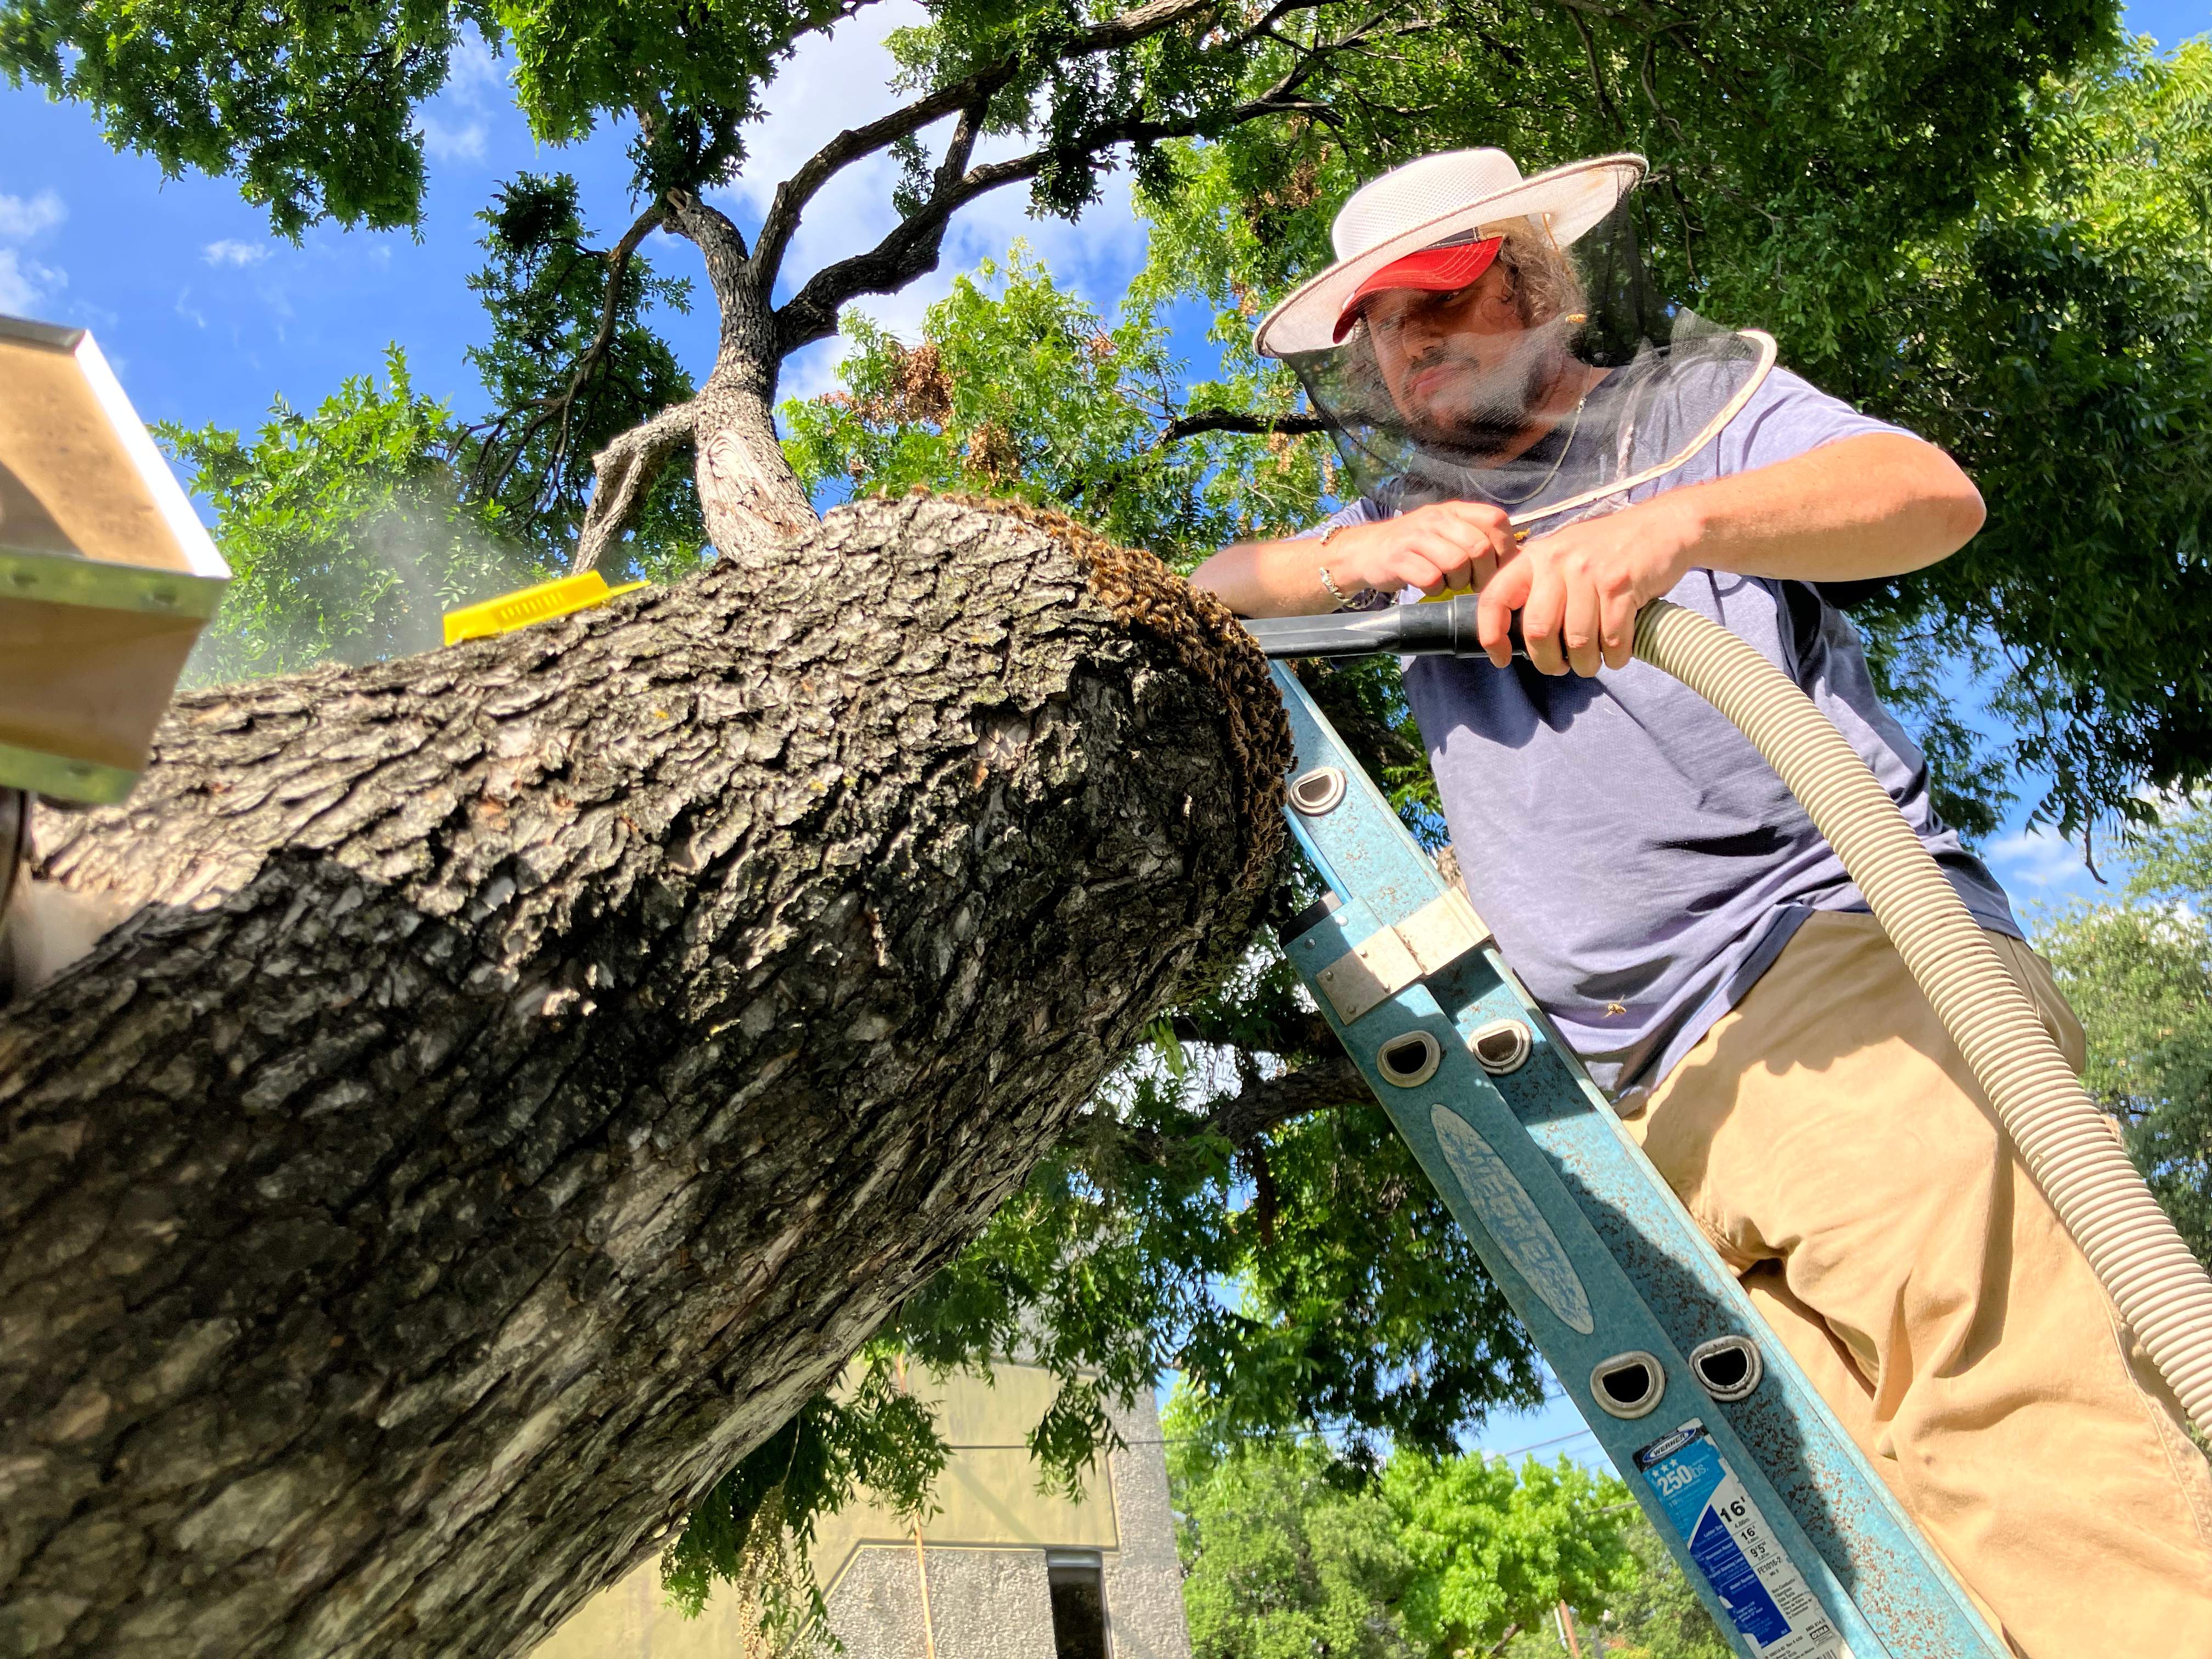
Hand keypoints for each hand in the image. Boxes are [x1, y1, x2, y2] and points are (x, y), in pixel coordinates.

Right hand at [1324, 501, 1516, 600]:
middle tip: (1474, 584)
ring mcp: (1416, 537)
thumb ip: (1478, 537)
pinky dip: (1436, 589)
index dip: (1505, 547)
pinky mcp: (1398, 558)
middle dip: (1483, 574)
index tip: (1499, 568)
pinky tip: (1431, 586)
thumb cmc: (1416, 546)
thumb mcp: (1447, 532)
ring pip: (1456, 563)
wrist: (1367, 550)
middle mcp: (1436, 518)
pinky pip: (1431, 578)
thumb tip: (1518, 559)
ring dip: (1458, 581)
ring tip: (1450, 583)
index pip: (1495, 519)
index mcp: (1454, 510)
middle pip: (1478, 546)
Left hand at [1477, 496, 1698, 674]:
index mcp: (1536, 557)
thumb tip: (1520, 637)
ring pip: (1577, 641)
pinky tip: (1616, 654)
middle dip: (1547, 661)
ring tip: (1591, 662)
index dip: (1491, 634)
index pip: (1496, 597)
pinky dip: (1614, 657)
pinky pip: (1611, 638)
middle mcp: (1558, 561)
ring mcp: (1590, 572)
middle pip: (1537, 631)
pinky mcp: (1622, 584)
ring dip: (1585, 664)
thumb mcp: (1564, 556)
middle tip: (1560, 666)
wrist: (1661, 526)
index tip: (1501, 658)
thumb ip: (1539, 588)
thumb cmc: (1608, 551)